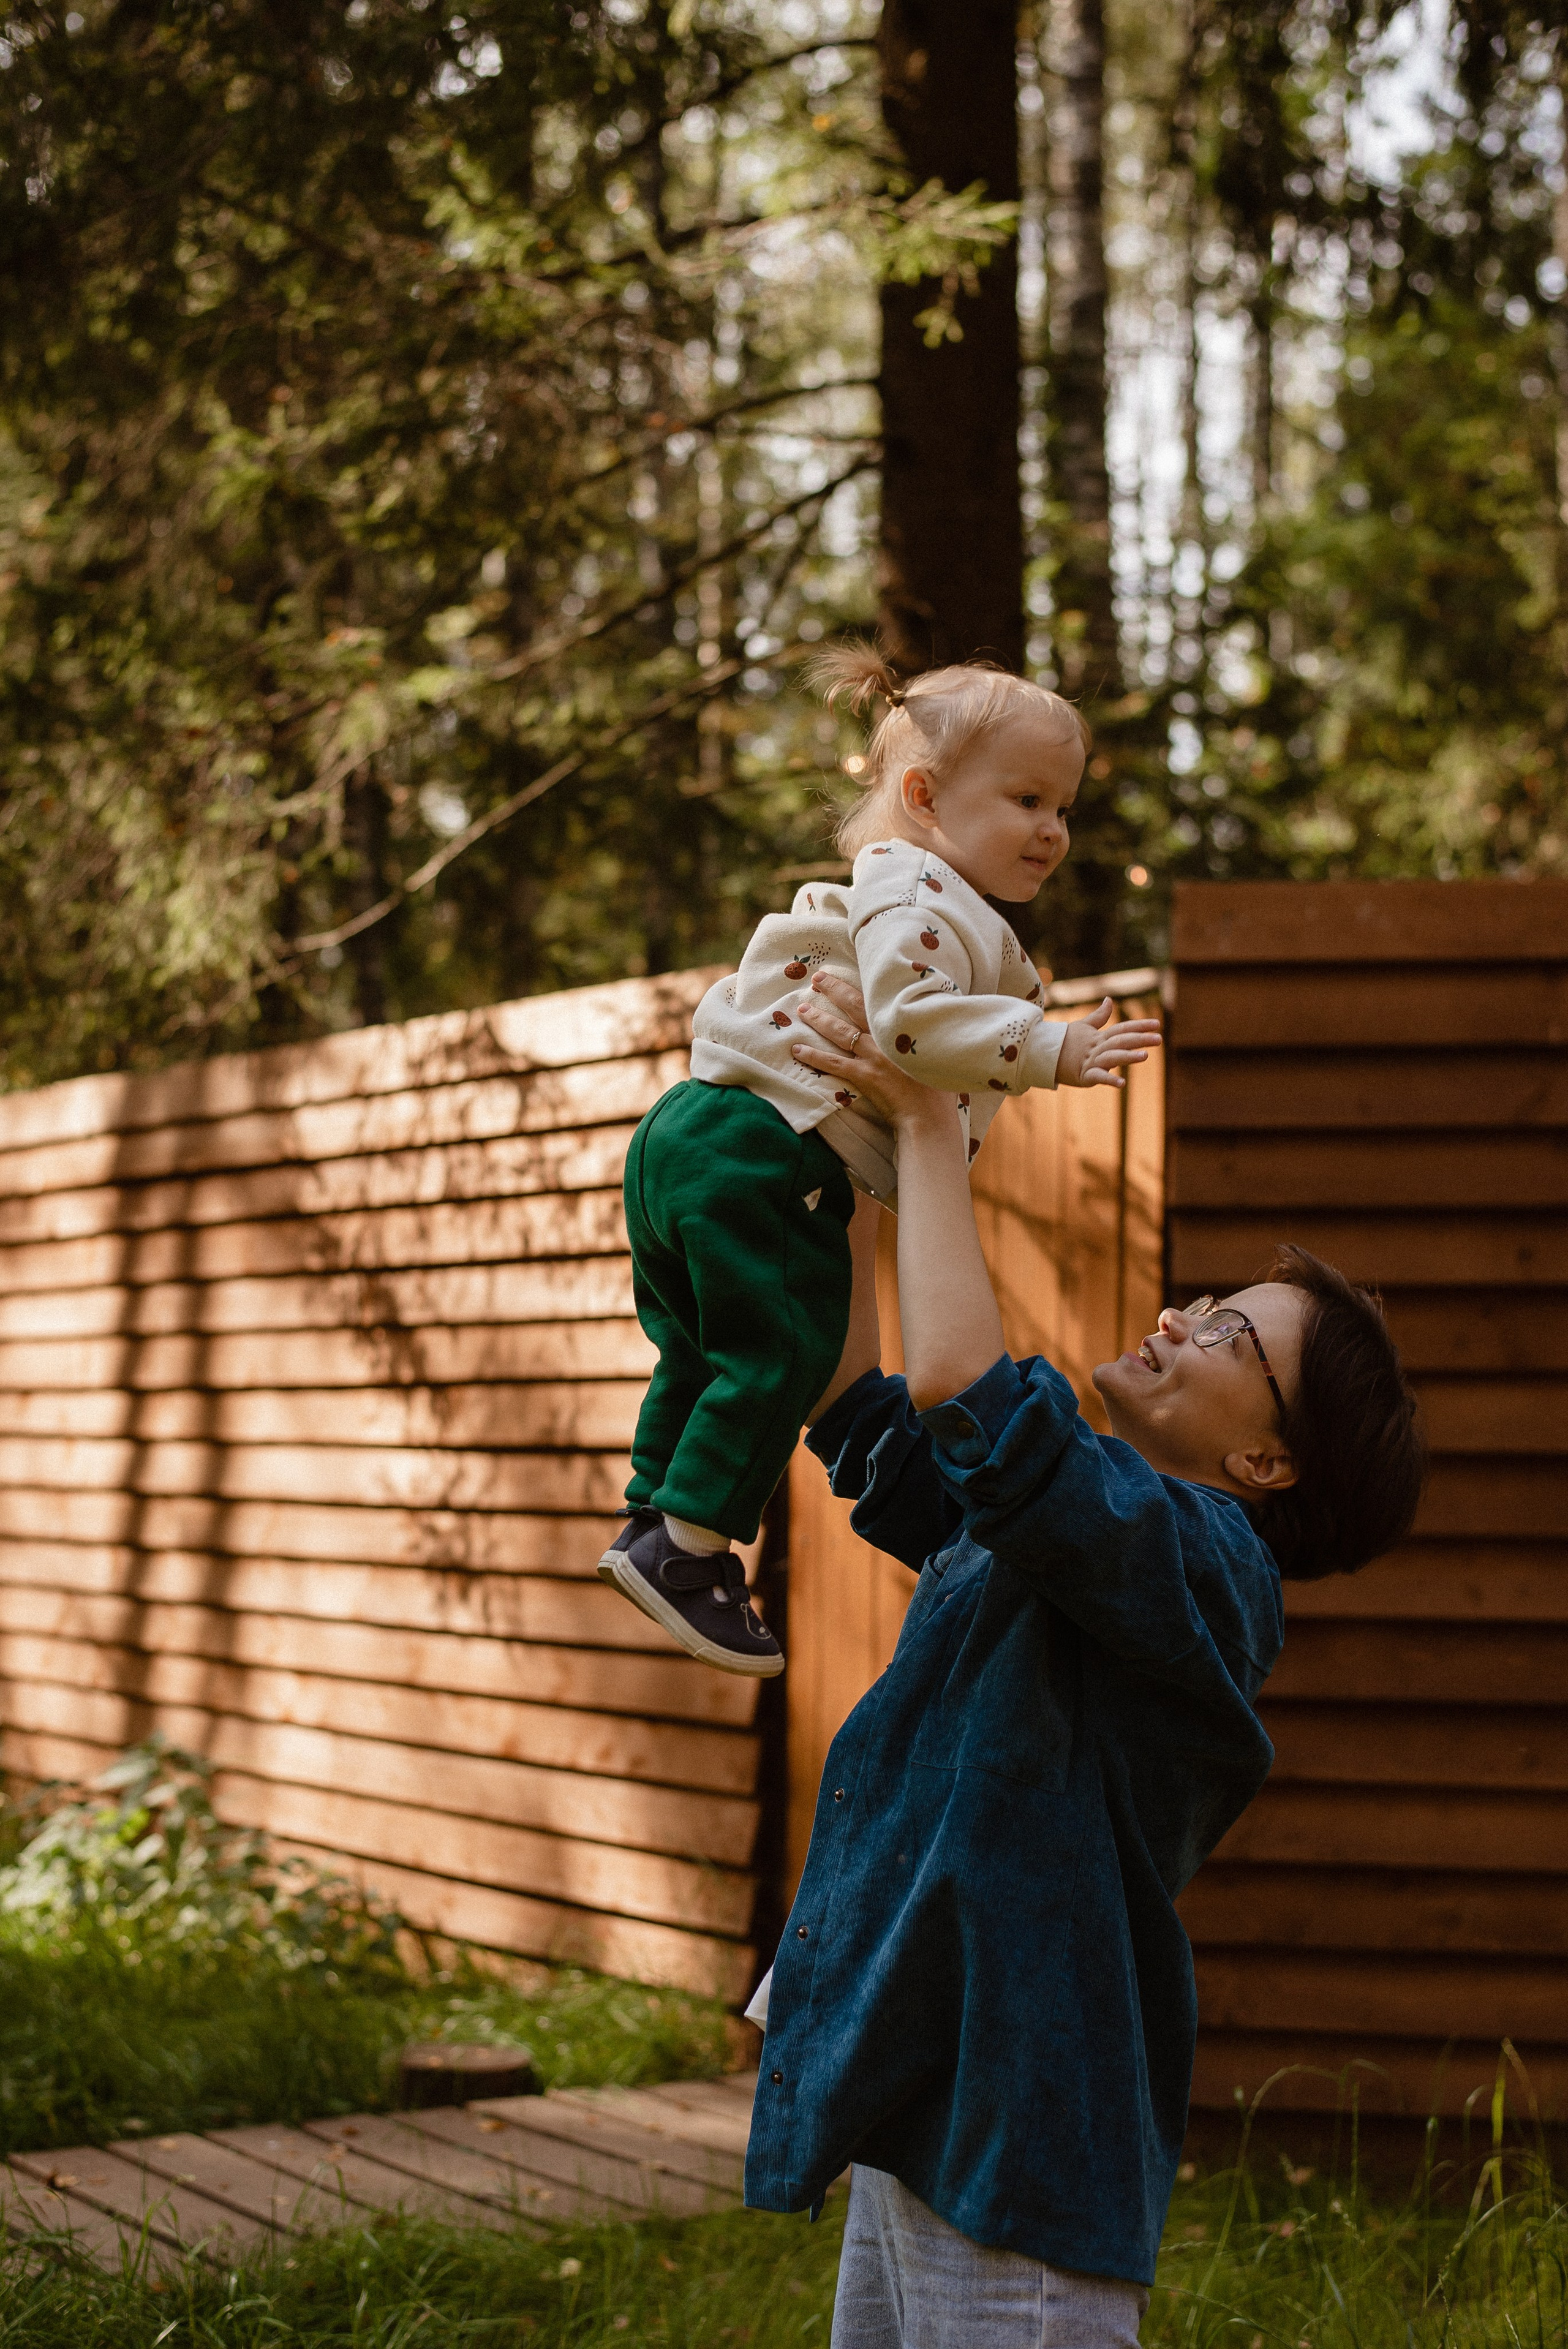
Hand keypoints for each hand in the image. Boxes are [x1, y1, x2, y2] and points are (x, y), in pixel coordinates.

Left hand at [791, 972, 950, 1131]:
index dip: (860, 985)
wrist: (930, 1114)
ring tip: (802, 1009)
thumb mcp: (938, 1050)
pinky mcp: (863, 1076)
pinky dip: (814, 1056)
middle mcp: (886, 1036)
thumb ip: (927, 1032)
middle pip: (855, 1006)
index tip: (848, 974)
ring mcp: (873, 1056)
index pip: (878, 999)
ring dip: (819, 1019)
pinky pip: (833, 1063)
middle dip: (834, 990)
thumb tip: (928, 1019)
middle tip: (817, 978)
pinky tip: (797, 1049)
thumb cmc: (938, 1087)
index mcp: (903, 1026)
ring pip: (840, 1031)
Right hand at [1055, 997, 1162, 1088]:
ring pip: (1112, 1056)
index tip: (1157, 1024)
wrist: (1043, 1055)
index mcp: (1099, 1036)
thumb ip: (1099, 1016)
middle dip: (1140, 1039)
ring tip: (1145, 1056)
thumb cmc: (1065, 1041)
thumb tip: (1109, 1000)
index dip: (1139, 1026)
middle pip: (1121, 1041)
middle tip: (1159, 1039)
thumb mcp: (1083, 1027)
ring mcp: (1091, 1061)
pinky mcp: (1084, 1076)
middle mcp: (1098, 1047)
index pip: (1122, 1028)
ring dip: (1128, 1056)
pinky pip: (1098, 1077)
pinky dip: (1109, 1079)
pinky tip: (1122, 1083)